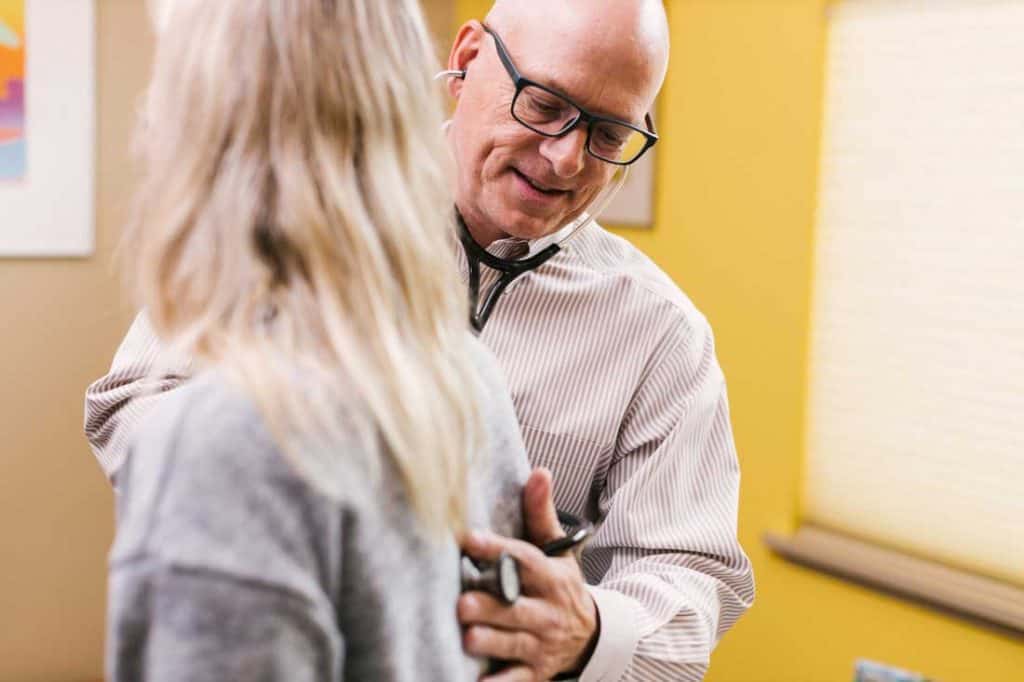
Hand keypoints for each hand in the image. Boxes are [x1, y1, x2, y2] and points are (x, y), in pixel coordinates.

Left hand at [459, 468, 598, 680]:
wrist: (593, 638)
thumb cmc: (560, 587)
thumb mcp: (558, 552)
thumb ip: (542, 514)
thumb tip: (539, 471)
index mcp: (551, 578)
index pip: (525, 560)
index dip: (498, 549)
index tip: (468, 538)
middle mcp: (547, 612)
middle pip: (518, 608)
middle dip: (492, 607)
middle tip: (463, 603)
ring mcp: (542, 645)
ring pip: (514, 644)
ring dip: (490, 642)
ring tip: (467, 638)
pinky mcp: (536, 673)